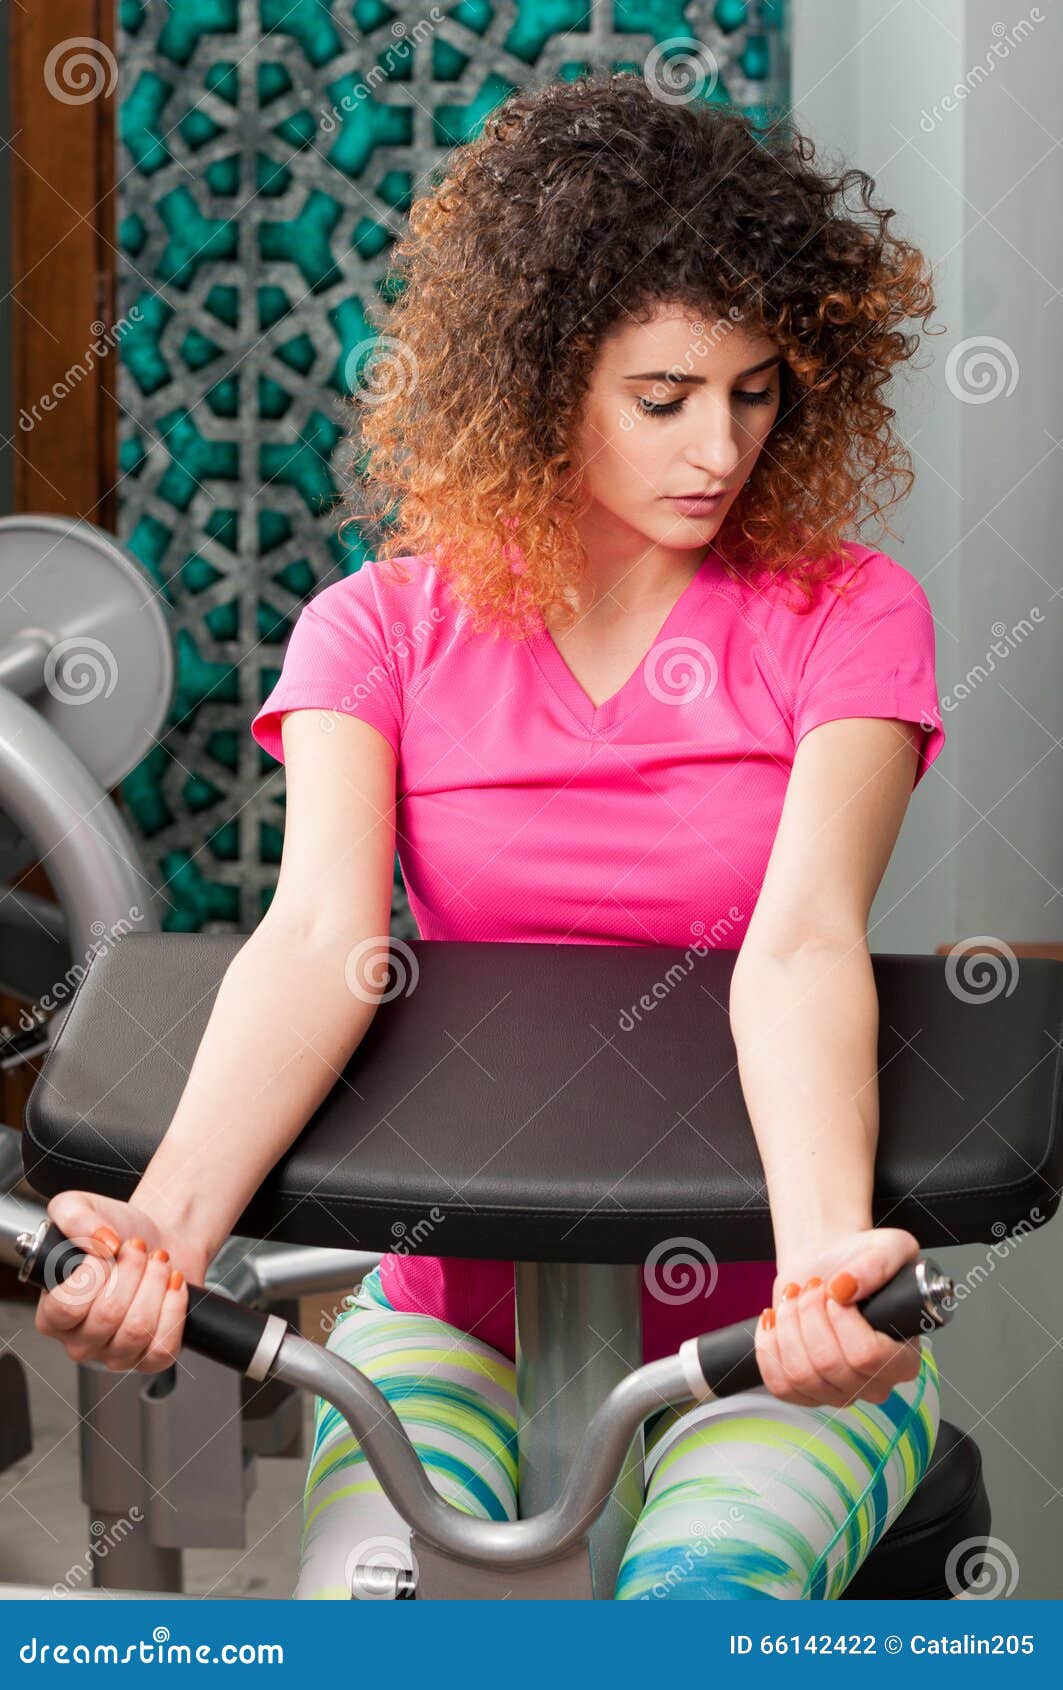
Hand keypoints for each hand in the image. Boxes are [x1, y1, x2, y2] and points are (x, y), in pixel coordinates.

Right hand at [34, 1190, 207, 1374]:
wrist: (159, 1237)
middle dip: (132, 1269)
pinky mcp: (150, 1358)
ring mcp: (115, 1355)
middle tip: (138, 1248)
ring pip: (138, 1331)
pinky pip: (163, 1347)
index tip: (107, 1248)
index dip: (94, 1273)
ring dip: (155, 1283)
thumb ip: (73, 1215)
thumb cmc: (117, 1230)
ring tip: (157, 1262)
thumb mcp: (82, 1206)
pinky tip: (173, 1285)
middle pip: (108, 1316)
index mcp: (53, 1314)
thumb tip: (96, 1241)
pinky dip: (174, 1308)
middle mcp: (80, 1341)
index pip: (67, 1306)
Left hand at [754, 1227, 924, 1408]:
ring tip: (796, 1298)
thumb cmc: (861, 1262)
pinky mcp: (803, 1392)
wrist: (826, 1266)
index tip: (836, 1289)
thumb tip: (848, 1287)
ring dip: (789, 1324)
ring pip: (800, 1373)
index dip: (843, 1319)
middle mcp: (873, 1385)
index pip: (868, 1356)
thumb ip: (879, 1263)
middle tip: (813, 1287)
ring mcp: (837, 1394)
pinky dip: (768, 1345)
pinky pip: (778, 1382)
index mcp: (903, 1360)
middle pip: (829, 1364)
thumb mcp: (888, 1247)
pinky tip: (777, 1319)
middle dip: (811, 1313)